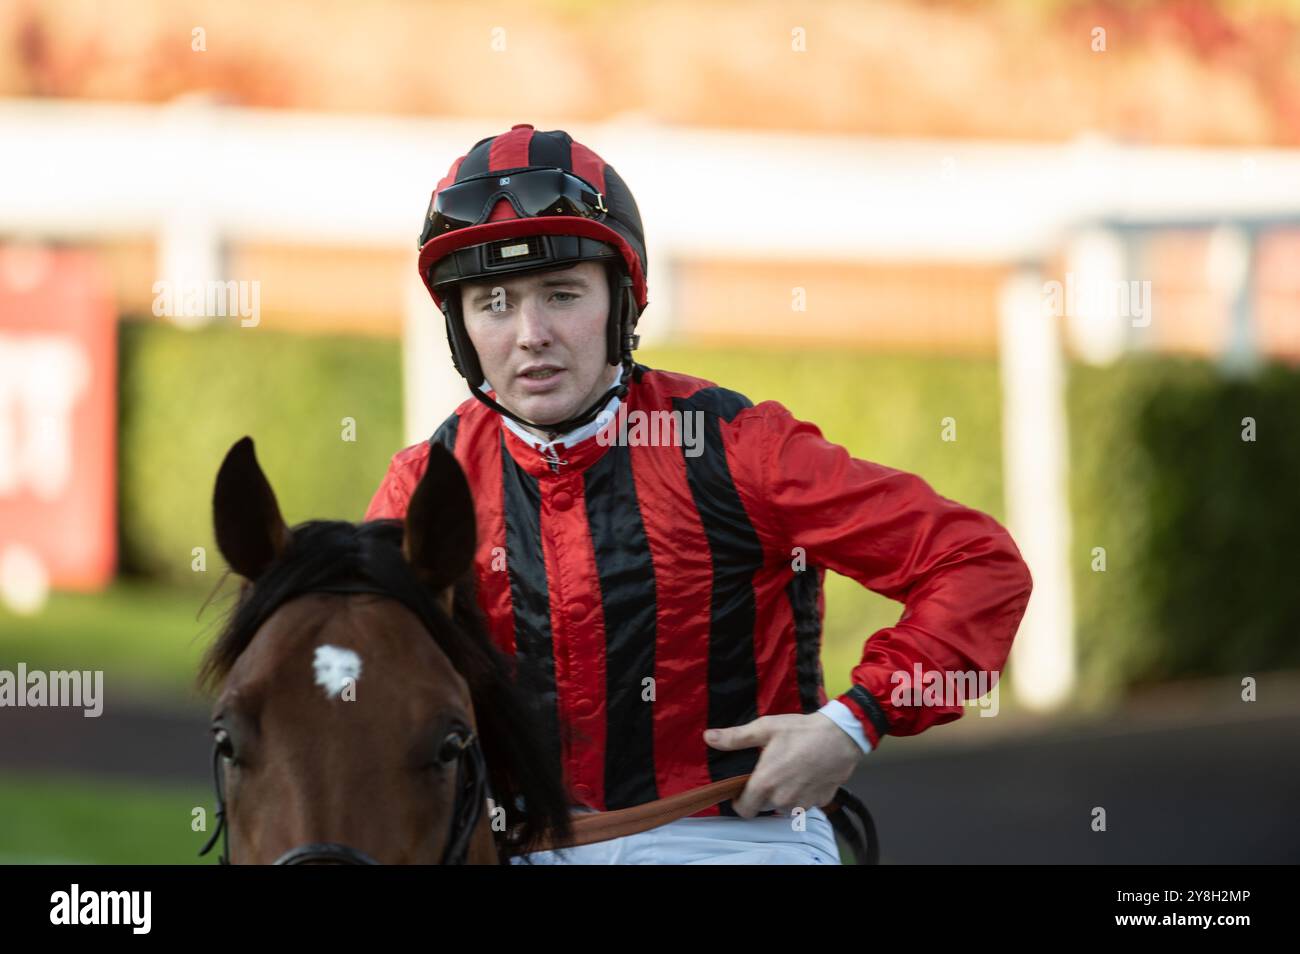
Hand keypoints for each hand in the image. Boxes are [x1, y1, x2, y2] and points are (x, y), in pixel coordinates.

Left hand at [703, 713, 864, 818]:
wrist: (840, 736)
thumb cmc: (801, 731)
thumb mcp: (765, 728)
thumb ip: (735, 737)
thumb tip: (709, 737)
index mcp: (765, 783)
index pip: (743, 810)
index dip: (739, 802)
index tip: (742, 790)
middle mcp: (782, 799)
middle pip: (764, 807)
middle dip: (763, 794)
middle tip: (769, 772)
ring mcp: (802, 803)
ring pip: (784, 807)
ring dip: (783, 795)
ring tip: (788, 772)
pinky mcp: (819, 802)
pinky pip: (804, 804)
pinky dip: (802, 794)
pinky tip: (805, 775)